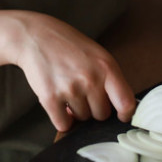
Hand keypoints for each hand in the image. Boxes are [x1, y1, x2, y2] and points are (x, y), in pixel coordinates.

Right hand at [12, 12, 135, 132]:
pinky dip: (61, 118)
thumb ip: (109, 78)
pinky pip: (63, 124)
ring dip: (75, 110)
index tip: (120, 115)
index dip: (125, 113)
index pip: (126, 103)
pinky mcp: (50, 98)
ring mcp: (70, 89)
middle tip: (82, 92)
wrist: (35, 37)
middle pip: (102, 115)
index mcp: (107, 66)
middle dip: (93, 108)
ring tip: (67, 89)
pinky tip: (58, 102)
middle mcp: (90, 79)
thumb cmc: (68, 45)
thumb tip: (120, 107)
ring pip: (82, 119)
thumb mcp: (97, 54)